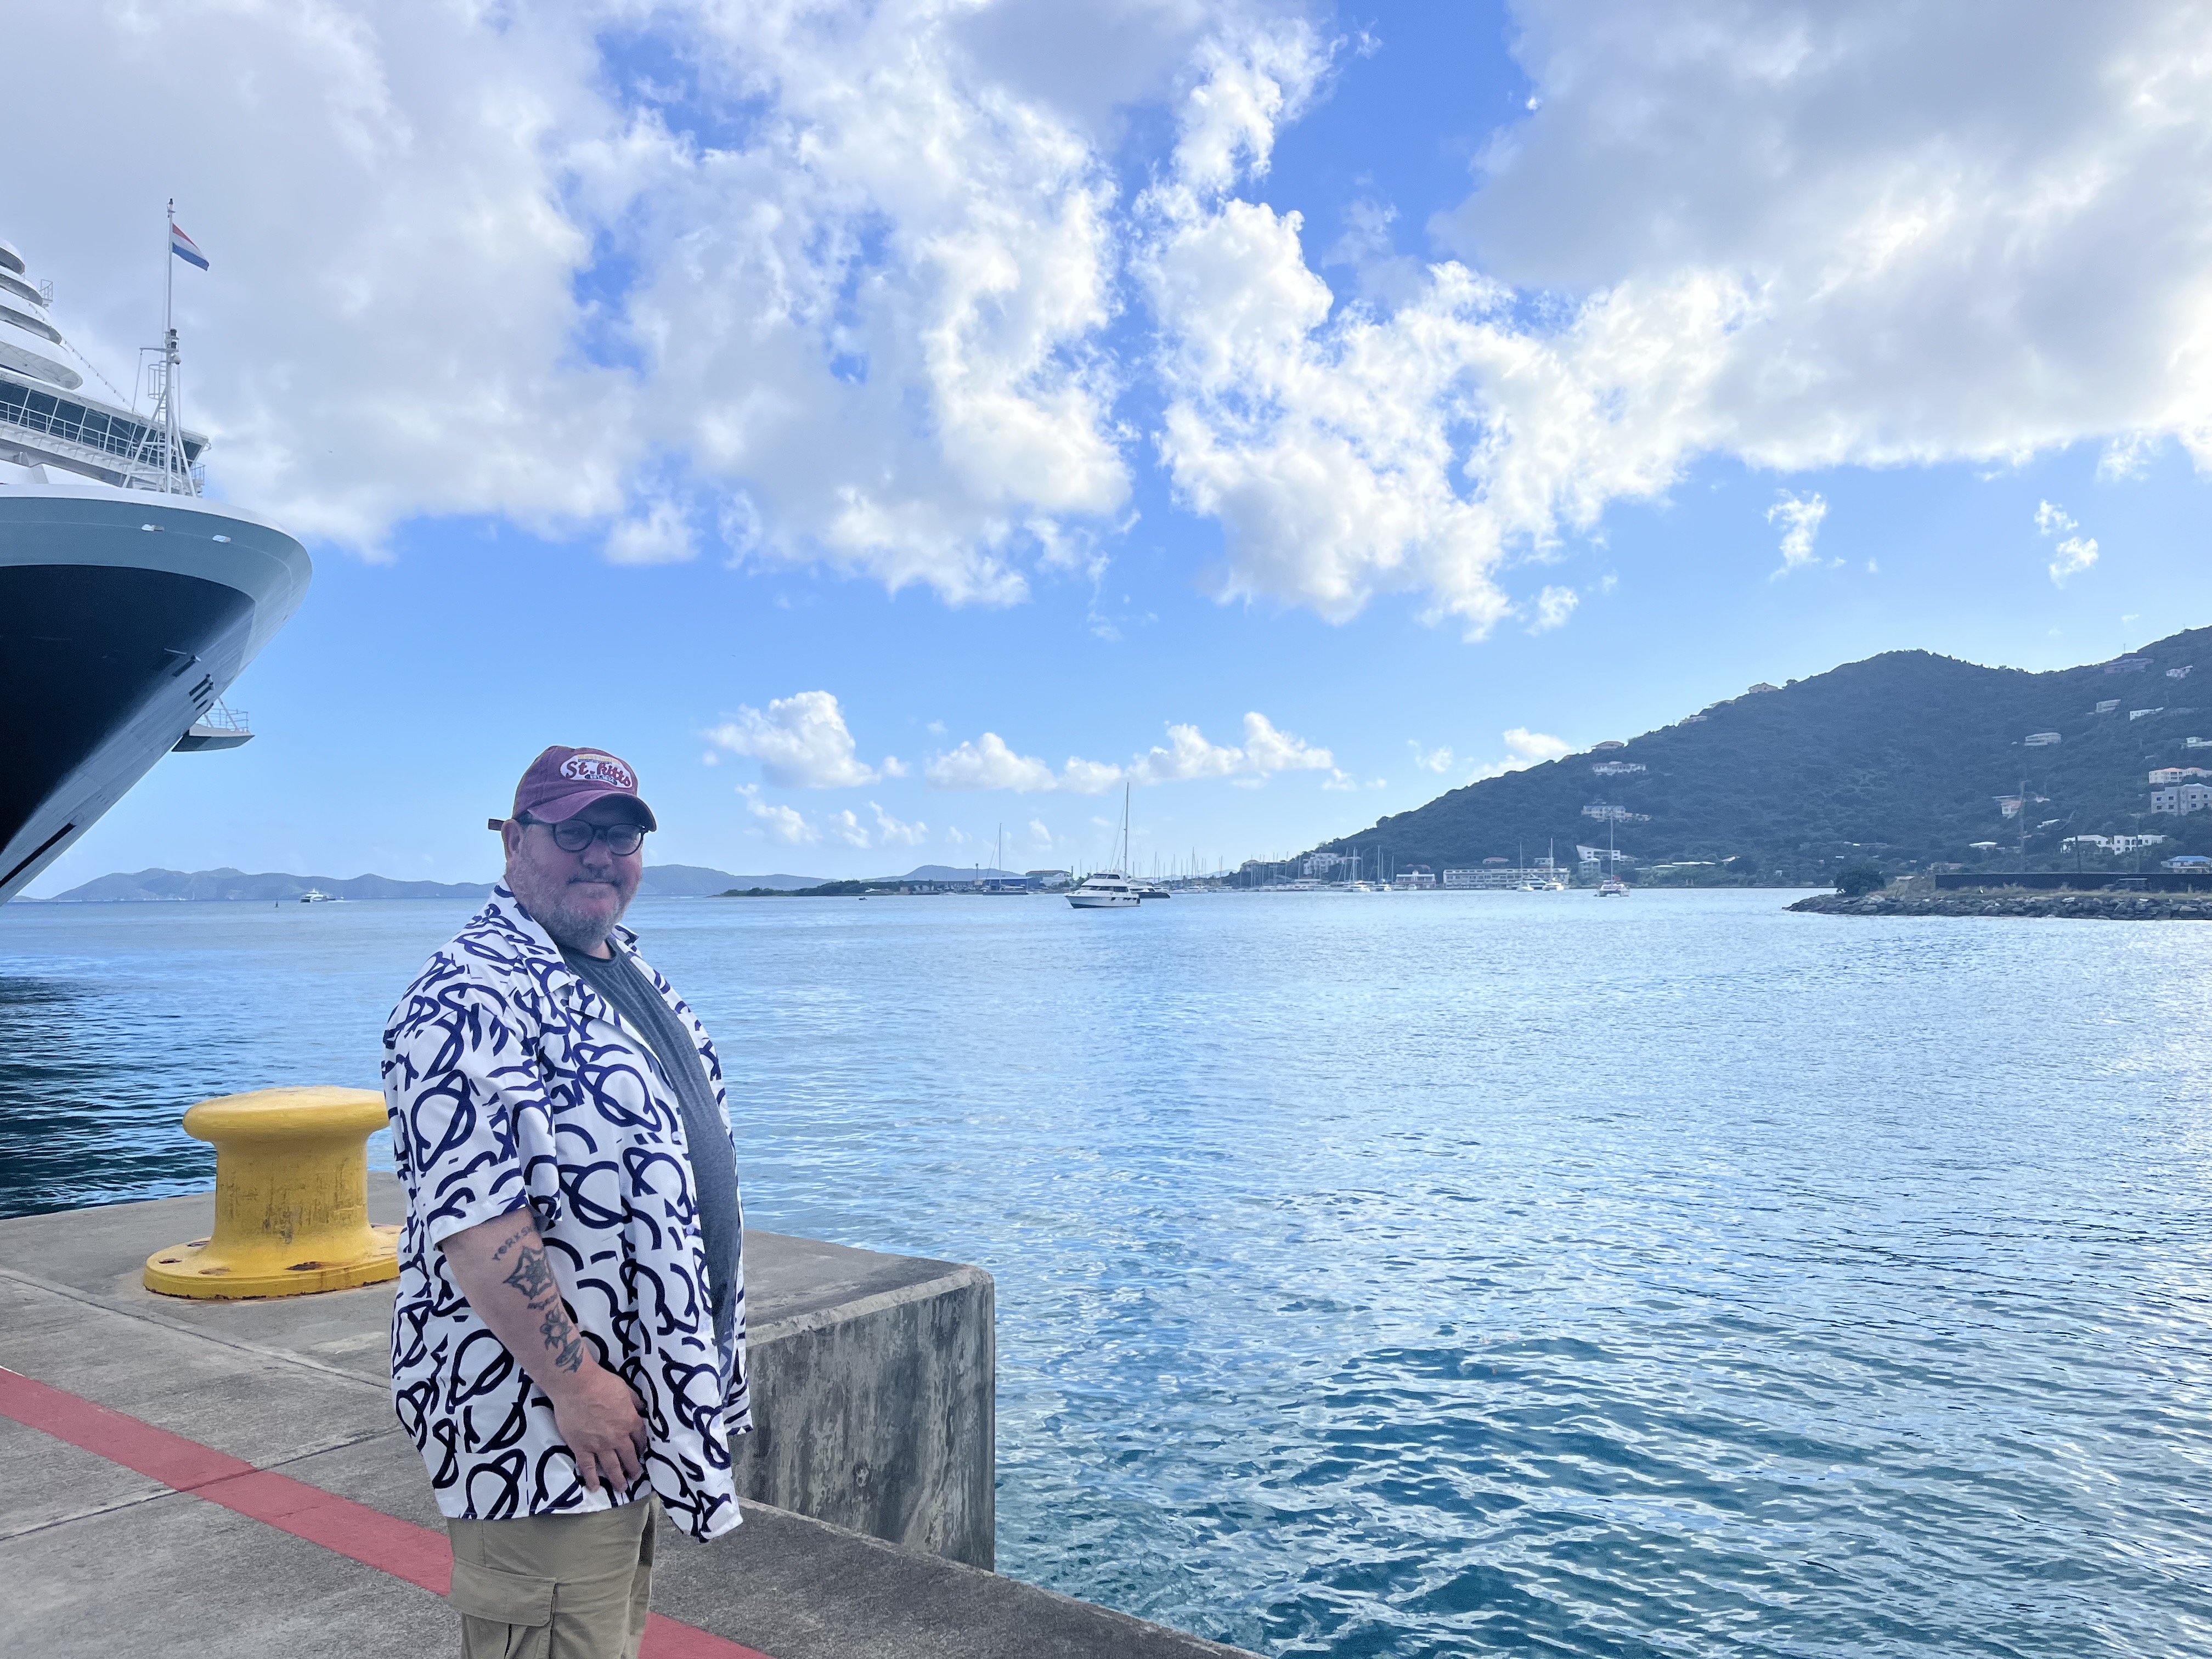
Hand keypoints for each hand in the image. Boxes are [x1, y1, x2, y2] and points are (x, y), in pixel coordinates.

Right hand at [546, 1362, 649, 1494]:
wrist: (577, 1386)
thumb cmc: (602, 1383)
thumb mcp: (626, 1389)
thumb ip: (634, 1401)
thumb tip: (642, 1408)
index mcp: (630, 1422)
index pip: (640, 1438)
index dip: (642, 1446)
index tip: (642, 1453)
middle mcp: (617, 1438)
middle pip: (629, 1457)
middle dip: (634, 1468)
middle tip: (636, 1477)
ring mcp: (599, 1445)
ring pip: (611, 1467)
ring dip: (618, 1479)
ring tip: (622, 1488)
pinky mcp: (581, 1448)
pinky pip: (588, 1468)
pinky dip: (592, 1479)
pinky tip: (595, 1488)